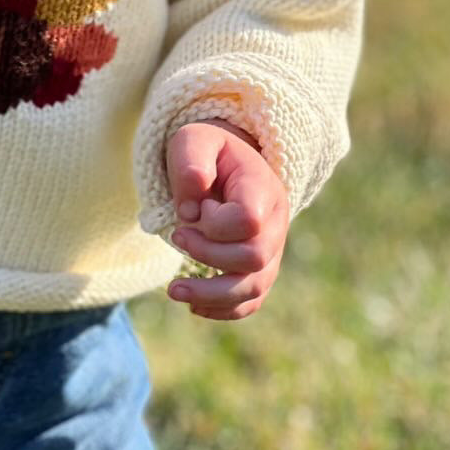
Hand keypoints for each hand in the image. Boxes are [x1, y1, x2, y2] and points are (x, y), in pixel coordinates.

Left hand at [164, 117, 290, 320]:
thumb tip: (190, 210)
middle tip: (177, 235)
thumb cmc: (207, 151)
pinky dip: (224, 309)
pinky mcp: (259, 268)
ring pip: (254, 287)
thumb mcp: (192, 140)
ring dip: (211, 294)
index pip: (248, 220)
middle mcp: (275, 223)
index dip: (215, 222)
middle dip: (208, 254)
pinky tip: (194, 306)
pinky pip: (252, 300)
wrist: (225, 162)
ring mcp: (271, 249)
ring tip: (174, 290)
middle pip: (253, 258)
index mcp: (262, 188)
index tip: (196, 206)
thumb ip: (190, 164)